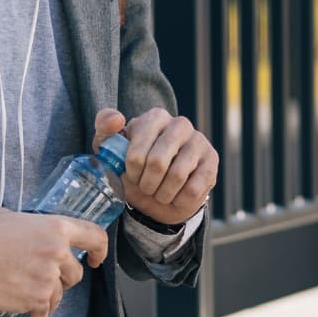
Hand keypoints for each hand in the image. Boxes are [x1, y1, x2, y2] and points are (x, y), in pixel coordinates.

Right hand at [0, 207, 108, 316]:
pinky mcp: (35, 299)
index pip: (94, 237)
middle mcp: (57, 251)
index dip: (99, 251)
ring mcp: (48, 277)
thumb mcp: (12, 217)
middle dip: (62, 280)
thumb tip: (36, 231)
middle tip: (42, 280)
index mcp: (55, 227)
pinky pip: (44, 313)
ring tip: (27, 296)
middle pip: (75, 274)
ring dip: (46, 299)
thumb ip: (33, 226)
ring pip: (59, 295)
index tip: (94, 260)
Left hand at [94, 108, 216, 226]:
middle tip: (146, 186)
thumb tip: (116, 119)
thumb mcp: (112, 149)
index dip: (131, 171)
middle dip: (147, 184)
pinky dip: (179, 199)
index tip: (131, 174)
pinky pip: (193, 189)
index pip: (137, 151)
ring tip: (159, 192)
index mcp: (155, 117)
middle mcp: (180, 124)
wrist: (160, 192)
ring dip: (163, 193)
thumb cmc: (134, 166)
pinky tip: (176, 195)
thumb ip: (105, 129)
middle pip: (157, 162)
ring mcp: (199, 141)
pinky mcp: (212, 161)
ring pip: (177, 176)